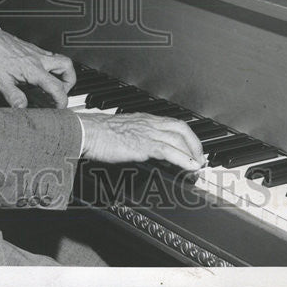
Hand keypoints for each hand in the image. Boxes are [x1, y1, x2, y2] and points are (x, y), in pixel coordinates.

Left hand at [0, 27, 75, 108]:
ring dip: (63, 71)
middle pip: (67, 67)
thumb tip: (22, 108)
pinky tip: (41, 73)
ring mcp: (37, 52)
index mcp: (33, 70)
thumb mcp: (0, 81)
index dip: (62, 100)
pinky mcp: (32, 49)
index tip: (60, 107)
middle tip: (61, 92)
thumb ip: (13, 96)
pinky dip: (51, 65)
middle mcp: (39, 59)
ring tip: (55, 83)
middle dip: (70, 82)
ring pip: (60, 58)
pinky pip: (49, 55)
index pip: (56, 87)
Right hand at [77, 112, 203, 172]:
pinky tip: (190, 166)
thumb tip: (143, 148)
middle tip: (200, 157)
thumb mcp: (122, 131)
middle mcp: (148, 123)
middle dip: (195, 143)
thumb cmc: (98, 133)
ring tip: (198, 165)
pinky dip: (183, 159)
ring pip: (178, 139)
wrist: (87, 131)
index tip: (192, 147)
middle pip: (181, 128)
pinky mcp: (143, 144)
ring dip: (192, 153)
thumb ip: (136, 136)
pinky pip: (169, 151)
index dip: (186, 135)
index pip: (172, 123)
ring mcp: (146, 133)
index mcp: (144, 119)